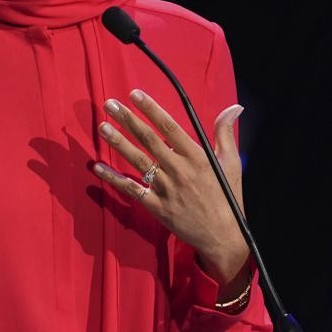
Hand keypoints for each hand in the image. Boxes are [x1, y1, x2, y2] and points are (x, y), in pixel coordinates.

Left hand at [92, 89, 250, 296]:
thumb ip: (225, 133)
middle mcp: (179, 170)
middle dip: (128, 120)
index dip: (151, 110)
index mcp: (197, 157)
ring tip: (102, 127)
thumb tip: (234, 106)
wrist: (223, 237)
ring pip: (138, 161)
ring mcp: (166, 189)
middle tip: (109, 104)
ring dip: (118, 143)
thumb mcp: (232, 163)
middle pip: (149, 140)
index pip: (170, 127)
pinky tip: (98, 167)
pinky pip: (132, 190)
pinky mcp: (157, 207)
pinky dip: (114, 179)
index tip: (135, 94)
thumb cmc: (228, 197)